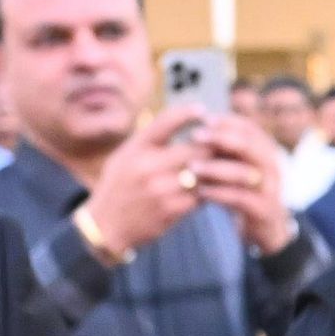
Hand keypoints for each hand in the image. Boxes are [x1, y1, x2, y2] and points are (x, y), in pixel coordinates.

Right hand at [70, 110, 219, 261]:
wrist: (106, 225)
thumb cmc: (119, 185)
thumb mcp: (124, 157)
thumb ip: (148, 141)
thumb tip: (177, 120)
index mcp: (136, 148)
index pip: (165, 121)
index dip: (186, 113)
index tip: (202, 110)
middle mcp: (148, 166)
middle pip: (195, 149)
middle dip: (213, 146)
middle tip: (226, 144)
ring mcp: (161, 189)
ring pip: (203, 173)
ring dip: (216, 169)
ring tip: (227, 164)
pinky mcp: (172, 209)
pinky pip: (201, 195)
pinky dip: (210, 190)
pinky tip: (215, 187)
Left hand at [188, 108, 295, 252]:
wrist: (268, 229)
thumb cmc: (246, 192)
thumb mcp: (239, 166)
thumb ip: (227, 150)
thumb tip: (201, 126)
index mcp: (267, 152)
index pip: (250, 128)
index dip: (227, 121)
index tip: (203, 118)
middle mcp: (272, 167)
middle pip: (250, 146)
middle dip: (221, 138)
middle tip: (195, 135)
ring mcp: (271, 189)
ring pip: (244, 173)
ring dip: (216, 168)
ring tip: (192, 167)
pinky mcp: (264, 211)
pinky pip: (240, 199)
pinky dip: (219, 194)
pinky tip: (201, 192)